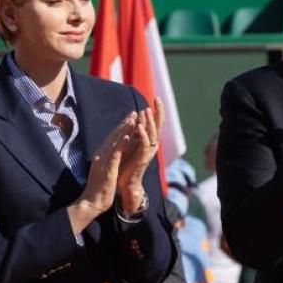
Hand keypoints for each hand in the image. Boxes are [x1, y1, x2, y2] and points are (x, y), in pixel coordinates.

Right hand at [69, 113, 135, 228]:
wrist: (91, 202)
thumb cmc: (99, 187)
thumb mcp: (105, 168)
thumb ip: (108, 158)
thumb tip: (114, 150)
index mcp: (102, 155)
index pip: (113, 138)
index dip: (122, 126)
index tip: (131, 117)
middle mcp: (101, 155)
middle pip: (114, 136)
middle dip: (124, 124)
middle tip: (134, 112)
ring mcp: (103, 162)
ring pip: (114, 143)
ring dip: (123, 130)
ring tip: (132, 120)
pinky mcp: (107, 170)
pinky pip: (115, 156)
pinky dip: (121, 146)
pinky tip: (127, 137)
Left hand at [115, 98, 164, 212]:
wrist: (124, 184)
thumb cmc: (126, 165)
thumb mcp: (130, 146)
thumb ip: (133, 134)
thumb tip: (134, 120)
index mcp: (148, 141)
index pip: (154, 122)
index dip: (156, 111)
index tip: (156, 98)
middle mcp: (151, 145)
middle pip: (158, 125)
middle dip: (158, 112)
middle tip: (158, 99)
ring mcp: (147, 152)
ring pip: (152, 133)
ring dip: (149, 121)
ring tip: (146, 110)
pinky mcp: (142, 159)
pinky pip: (144, 145)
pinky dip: (142, 135)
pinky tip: (138, 126)